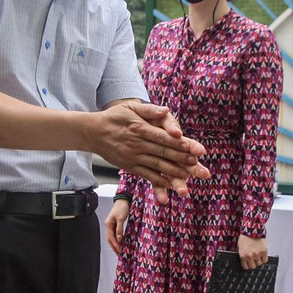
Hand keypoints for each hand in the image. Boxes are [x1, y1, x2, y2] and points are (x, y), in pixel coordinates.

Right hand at [89, 104, 209, 203]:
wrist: (92, 132)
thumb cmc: (114, 117)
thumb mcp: (130, 107)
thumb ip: (149, 110)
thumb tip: (166, 111)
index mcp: (140, 128)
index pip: (164, 137)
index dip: (181, 144)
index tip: (197, 150)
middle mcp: (137, 144)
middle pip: (164, 153)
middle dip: (184, 161)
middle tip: (201, 168)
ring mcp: (133, 157)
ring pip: (157, 166)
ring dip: (174, 173)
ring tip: (190, 179)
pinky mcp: (130, 166)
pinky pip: (146, 175)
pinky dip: (159, 181)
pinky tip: (171, 185)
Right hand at [105, 200, 130, 254]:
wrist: (124, 199)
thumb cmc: (122, 207)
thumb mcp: (120, 218)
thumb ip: (119, 229)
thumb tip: (119, 239)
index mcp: (109, 224)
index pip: (111, 238)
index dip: (115, 245)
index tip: (119, 251)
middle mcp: (109, 225)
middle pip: (110, 239)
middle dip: (114, 247)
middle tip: (119, 254)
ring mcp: (112, 225)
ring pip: (113, 237)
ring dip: (116, 244)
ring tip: (120, 251)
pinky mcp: (117, 223)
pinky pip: (117, 234)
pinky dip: (119, 239)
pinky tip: (122, 242)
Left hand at [238, 235, 267, 269]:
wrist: (252, 230)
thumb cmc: (245, 237)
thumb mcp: (239, 247)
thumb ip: (242, 255)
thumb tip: (245, 262)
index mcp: (243, 256)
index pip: (245, 267)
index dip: (247, 265)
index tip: (248, 264)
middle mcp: (250, 256)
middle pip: (253, 266)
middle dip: (253, 264)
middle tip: (253, 260)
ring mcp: (258, 254)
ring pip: (259, 263)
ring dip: (258, 261)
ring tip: (257, 256)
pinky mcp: (264, 251)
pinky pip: (265, 260)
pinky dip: (263, 259)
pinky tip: (262, 255)